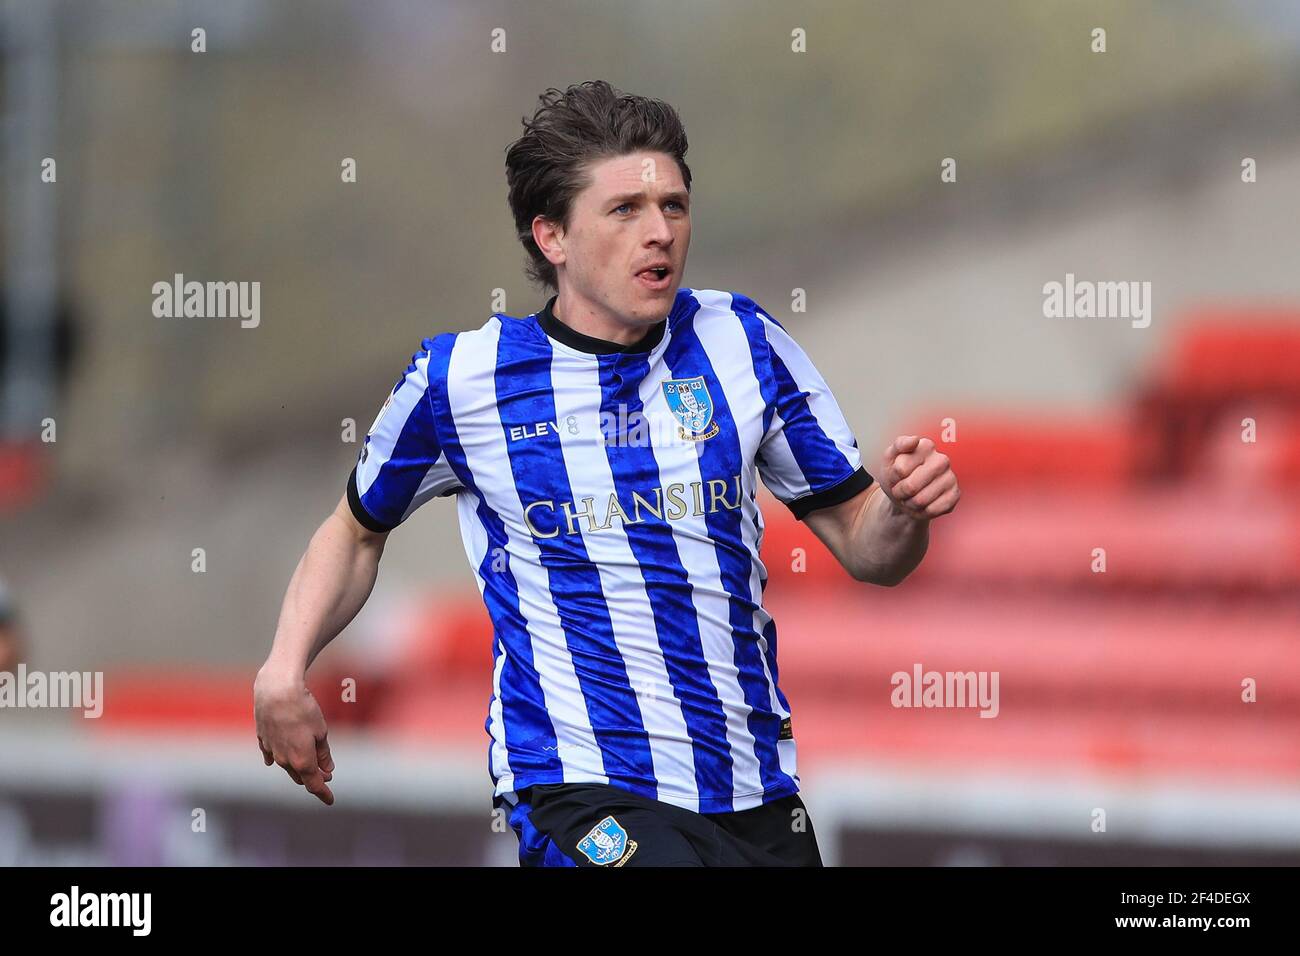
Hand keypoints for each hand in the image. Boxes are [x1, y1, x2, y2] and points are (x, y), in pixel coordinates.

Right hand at [254, 667, 334, 805]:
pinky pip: (270, 754)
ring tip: (309, 766)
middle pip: (300, 776)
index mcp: (302, 760)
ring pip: (286, 766)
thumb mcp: (321, 731)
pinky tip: (275, 761)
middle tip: (326, 777)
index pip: (314, 784)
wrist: (276, 691)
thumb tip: (327, 770)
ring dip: (298, 768)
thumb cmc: (303, 709)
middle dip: (313, 779)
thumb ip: (323, 753)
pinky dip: (277, 759)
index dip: (324, 793)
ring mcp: (271, 750)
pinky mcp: (262, 739)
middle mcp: (284, 760)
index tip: (331, 800)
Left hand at [880, 435, 959, 520]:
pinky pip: (933, 510)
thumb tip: (915, 440)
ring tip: (911, 497)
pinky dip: (922, 511)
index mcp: (925, 446)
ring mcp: (950, 477)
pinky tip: (923, 504)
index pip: (899, 470)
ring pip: (920, 500)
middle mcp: (942, 460)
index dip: (893, 478)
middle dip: (900, 493)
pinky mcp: (955, 495)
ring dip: (910, 503)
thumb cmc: (897, 476)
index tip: (895, 476)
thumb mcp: (889, 459)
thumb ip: (898, 446)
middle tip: (901, 490)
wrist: (906, 496)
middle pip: (910, 487)